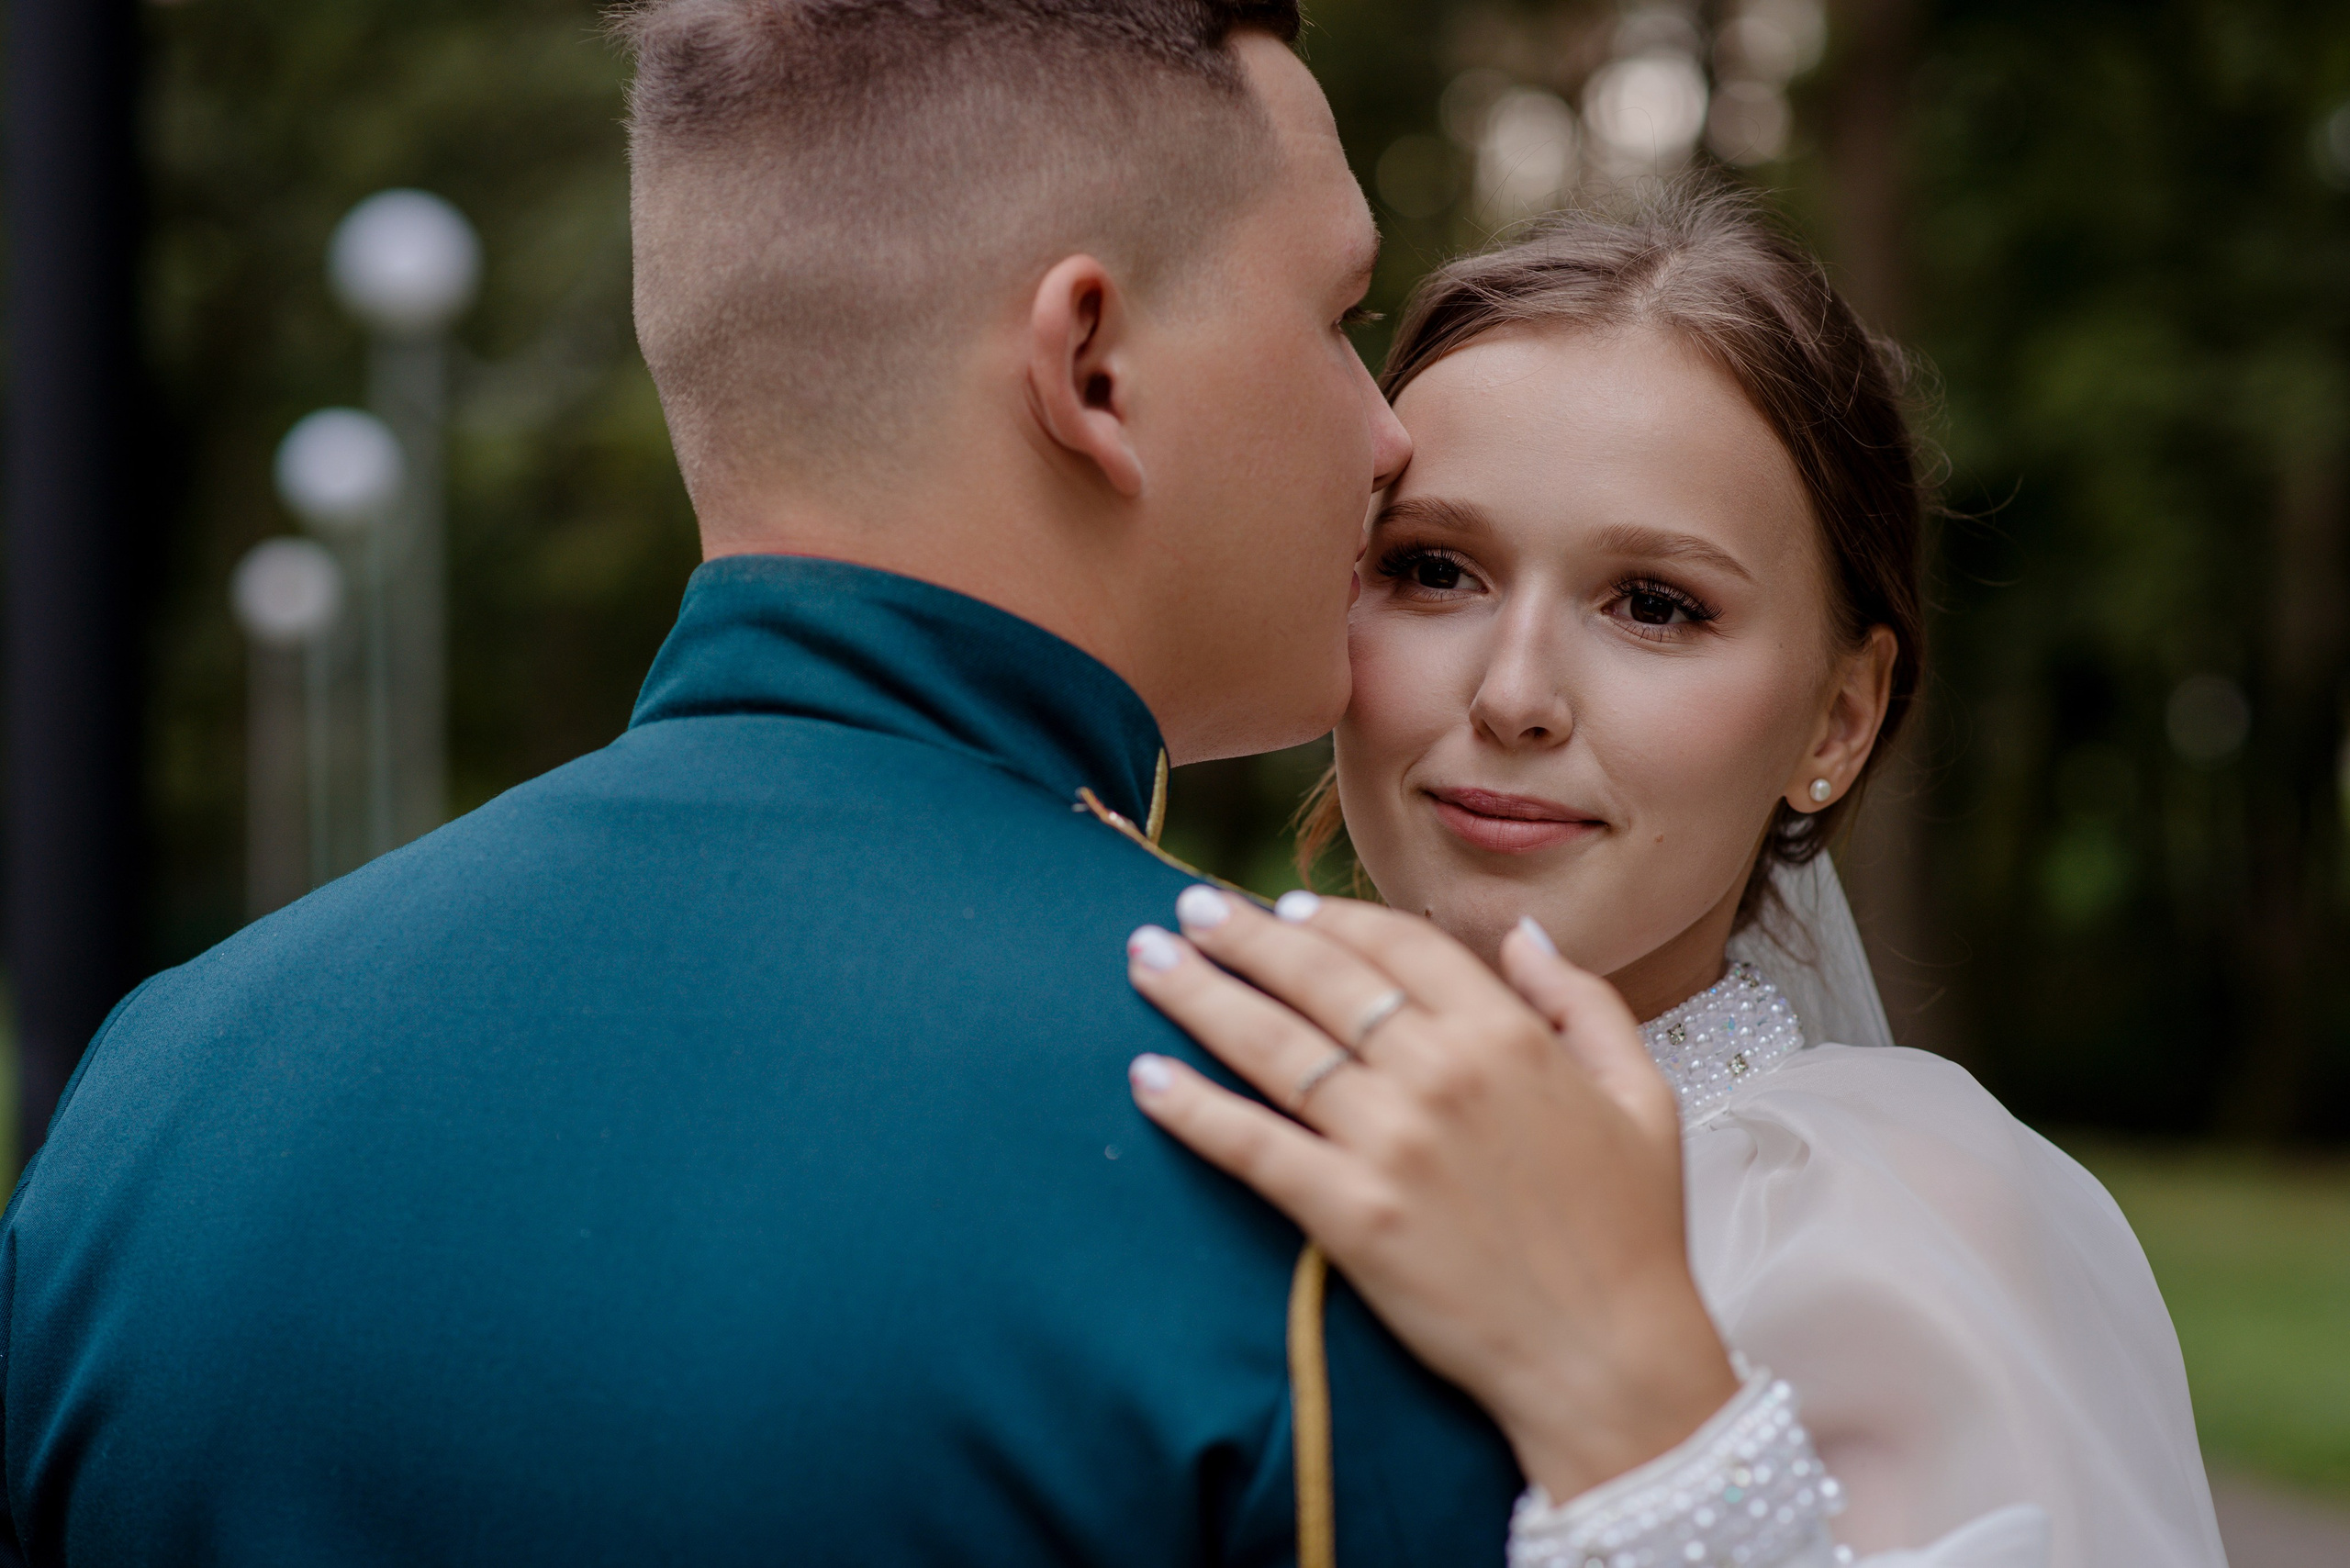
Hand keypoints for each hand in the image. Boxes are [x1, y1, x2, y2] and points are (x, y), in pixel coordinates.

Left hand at [1124, 888, 1737, 1500]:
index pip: (1396, 945)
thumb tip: (1524, 934)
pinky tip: (1146, 1078)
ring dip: (1199, 995)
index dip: (1330, 919)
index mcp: (1508, 1035)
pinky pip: (1252, 1145)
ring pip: (1272, 1045)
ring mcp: (1391, 1142)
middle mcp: (1441, 1072)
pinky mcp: (1351, 1215)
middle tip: (1186, 913)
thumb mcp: (1642, 1095)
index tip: (1281, 908)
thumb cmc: (1633, 1232)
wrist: (1610, 1361)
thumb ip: (1581, 1001)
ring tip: (1143, 962)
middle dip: (1243, 936)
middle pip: (1319, 978)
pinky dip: (1193, 1108)